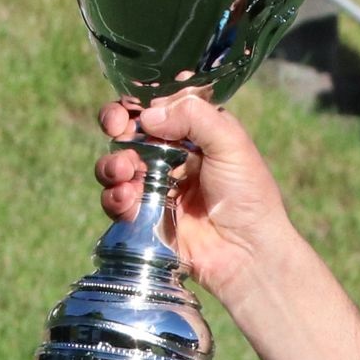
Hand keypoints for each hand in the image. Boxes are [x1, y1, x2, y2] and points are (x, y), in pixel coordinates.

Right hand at [95, 95, 295, 307]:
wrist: (247, 253)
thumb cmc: (248, 196)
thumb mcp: (230, 143)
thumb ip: (193, 116)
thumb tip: (147, 116)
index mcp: (193, 134)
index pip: (154, 109)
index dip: (134, 106)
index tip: (125, 112)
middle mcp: (171, 158)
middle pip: (127, 133)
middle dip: (115, 128)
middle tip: (117, 132)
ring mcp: (156, 188)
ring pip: (116, 166)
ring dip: (111, 164)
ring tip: (124, 172)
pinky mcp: (146, 219)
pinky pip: (116, 202)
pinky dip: (114, 198)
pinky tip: (127, 201)